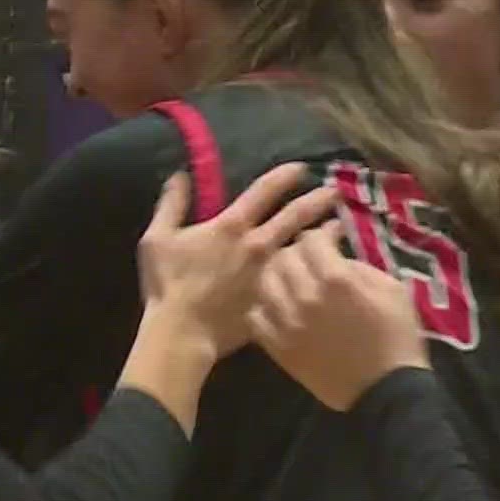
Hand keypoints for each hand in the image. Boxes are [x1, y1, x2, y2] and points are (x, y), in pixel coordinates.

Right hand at [138, 163, 337, 357]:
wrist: (182, 333)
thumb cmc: (168, 284)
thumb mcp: (158, 237)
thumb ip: (172, 204)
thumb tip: (180, 175)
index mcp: (233, 227)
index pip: (265, 191)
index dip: (285, 175)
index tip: (302, 168)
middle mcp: (259, 246)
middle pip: (297, 217)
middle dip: (318, 201)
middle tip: (337, 192)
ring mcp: (270, 275)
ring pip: (306, 250)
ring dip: (325, 237)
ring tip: (341, 228)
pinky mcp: (275, 300)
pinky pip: (298, 282)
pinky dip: (313, 273)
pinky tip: (324, 271)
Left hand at [249, 220, 430, 411]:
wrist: (386, 391)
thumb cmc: (397, 336)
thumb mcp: (392, 289)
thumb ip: (359, 265)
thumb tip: (337, 254)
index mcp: (336, 279)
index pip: (312, 239)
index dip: (323, 233)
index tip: (332, 236)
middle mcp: (305, 297)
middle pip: (284, 256)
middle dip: (299, 251)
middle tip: (312, 257)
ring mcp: (287, 324)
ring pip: (264, 283)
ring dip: (278, 275)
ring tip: (292, 279)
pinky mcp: (279, 348)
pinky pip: (258, 317)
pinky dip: (266, 306)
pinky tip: (281, 307)